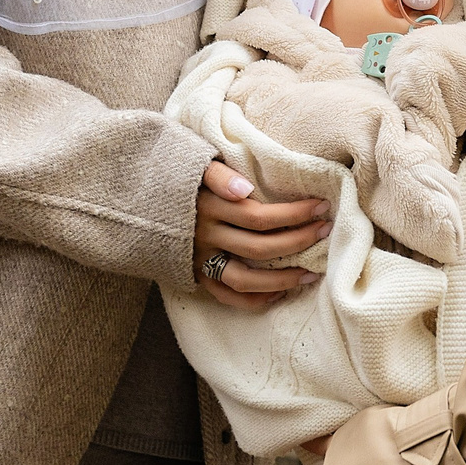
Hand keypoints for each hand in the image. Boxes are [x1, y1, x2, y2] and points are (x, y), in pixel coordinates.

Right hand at [194, 161, 328, 311]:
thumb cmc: (182, 176)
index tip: (321, 206)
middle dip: (298, 240)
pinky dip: (254, 300)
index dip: (294, 214)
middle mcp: (204, 236)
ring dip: (282, 279)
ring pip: (245, 278)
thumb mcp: (196, 164)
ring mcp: (198, 260)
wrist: (140, 200)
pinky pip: (226, 296)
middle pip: (258, 247)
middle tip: (325, 230)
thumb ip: (218, 174)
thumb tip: (245, 189)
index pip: (258, 216)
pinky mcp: (194, 275)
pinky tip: (279, 293)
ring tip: (312, 273)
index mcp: (207, 206)